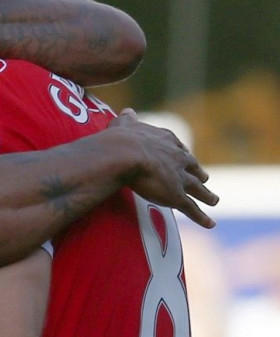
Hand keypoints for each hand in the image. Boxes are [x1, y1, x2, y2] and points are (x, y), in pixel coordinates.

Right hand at [113, 109, 218, 227]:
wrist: (127, 153)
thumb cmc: (122, 139)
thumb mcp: (124, 124)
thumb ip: (128, 120)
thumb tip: (127, 111)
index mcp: (166, 141)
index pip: (178, 149)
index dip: (181, 154)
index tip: (185, 157)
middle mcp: (177, 158)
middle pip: (191, 167)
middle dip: (197, 173)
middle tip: (204, 178)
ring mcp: (179, 178)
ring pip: (197, 188)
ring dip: (206, 195)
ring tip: (214, 200)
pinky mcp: (176, 196)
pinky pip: (191, 209)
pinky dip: (202, 218)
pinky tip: (210, 224)